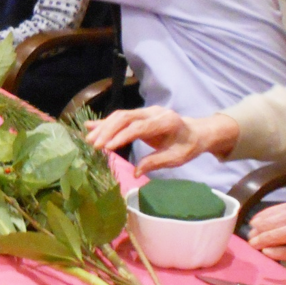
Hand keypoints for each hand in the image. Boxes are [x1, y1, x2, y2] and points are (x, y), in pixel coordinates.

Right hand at [86, 109, 239, 172]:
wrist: (196, 132)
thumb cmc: (187, 146)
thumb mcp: (177, 158)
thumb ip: (156, 162)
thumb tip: (135, 173)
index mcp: (166, 121)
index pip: (139, 127)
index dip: (121, 136)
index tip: (107, 147)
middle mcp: (154, 112)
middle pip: (125, 117)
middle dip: (107, 131)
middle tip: (93, 145)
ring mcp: (146, 112)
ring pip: (120, 115)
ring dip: (103, 127)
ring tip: (89, 140)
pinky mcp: (139, 114)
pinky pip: (121, 117)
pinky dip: (106, 122)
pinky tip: (90, 126)